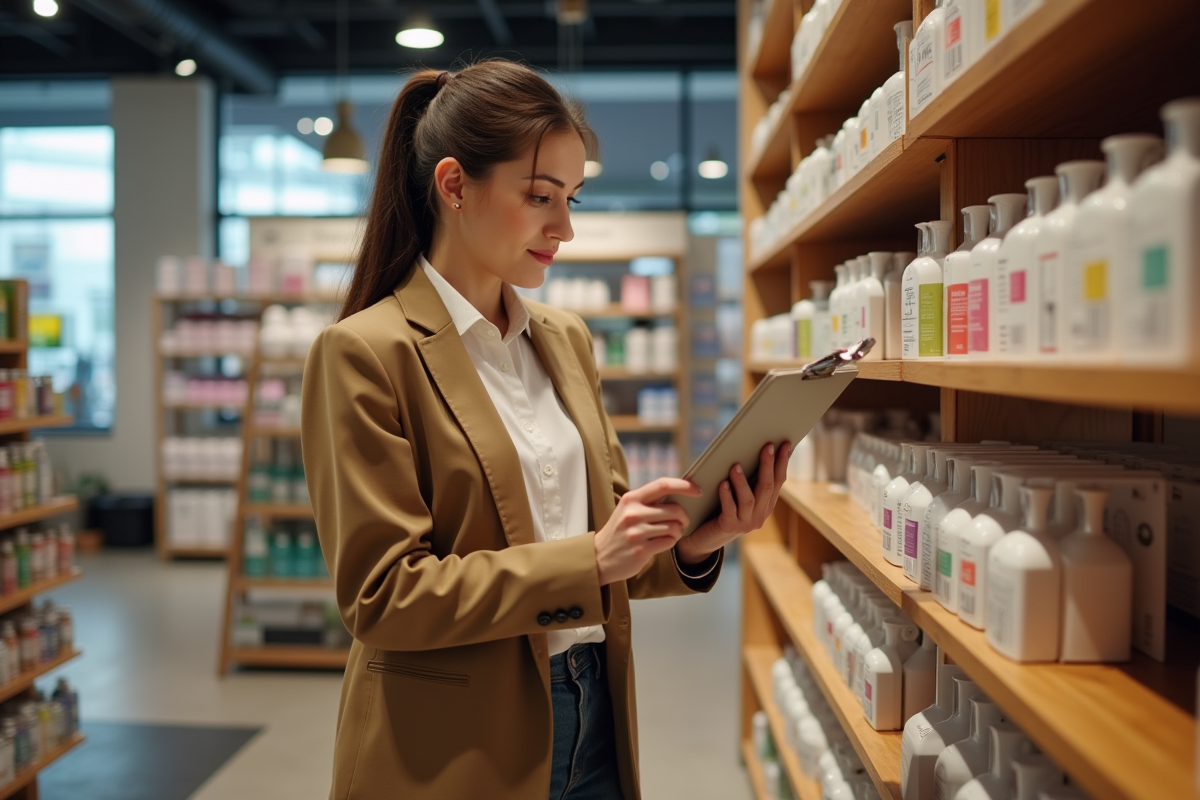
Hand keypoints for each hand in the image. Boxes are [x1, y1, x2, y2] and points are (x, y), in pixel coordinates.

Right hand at [594, 477, 701, 585]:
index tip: (698, 490)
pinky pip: (669, 542)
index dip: (684, 486)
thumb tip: (680, 491)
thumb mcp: (628, 509)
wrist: (599, 556)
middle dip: (684, 517)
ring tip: (669, 534)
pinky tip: (662, 542)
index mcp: (631, 499)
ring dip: (677, 532)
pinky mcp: (641, 550)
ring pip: (675, 527)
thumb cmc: (619, 531)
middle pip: (675, 509)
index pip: (663, 485)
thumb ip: (649, 500)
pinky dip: (671, 542)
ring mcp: (636, 532)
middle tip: (681, 522)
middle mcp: (633, 513)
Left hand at [675, 441, 790, 564]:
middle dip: (768, 465)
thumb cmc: (723, 509)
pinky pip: (729, 509)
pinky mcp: (729, 527)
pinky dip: (726, 495)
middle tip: (767, 446)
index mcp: (766, 505)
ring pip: (749, 500)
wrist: (707, 537)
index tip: (785, 444)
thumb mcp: (740, 495)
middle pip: (767, 488)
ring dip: (742, 481)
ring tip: (736, 465)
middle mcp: (760, 515)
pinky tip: (722, 483)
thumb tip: (754, 450)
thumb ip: (749, 480)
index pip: (778, 481)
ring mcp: (746, 523)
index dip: (782, 463)